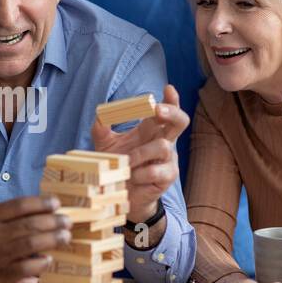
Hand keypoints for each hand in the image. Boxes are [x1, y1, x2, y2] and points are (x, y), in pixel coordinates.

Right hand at [0, 196, 68, 282]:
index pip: (19, 205)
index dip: (41, 203)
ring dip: (52, 239)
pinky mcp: (2, 275)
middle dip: (53, 221)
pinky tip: (49, 259)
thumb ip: (7, 217)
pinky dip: (41, 262)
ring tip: (66, 237)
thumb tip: (41, 211)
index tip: (56, 204)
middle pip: (29, 224)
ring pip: (31, 243)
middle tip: (67, 221)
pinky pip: (27, 267)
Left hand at [92, 85, 187, 221]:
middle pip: (181, 121)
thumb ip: (101, 129)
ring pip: (163, 147)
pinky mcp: (168, 177)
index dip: (171, 99)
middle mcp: (164, 141)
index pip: (166, 110)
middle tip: (157, 110)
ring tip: (127, 162)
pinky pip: (157, 171)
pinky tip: (133, 177)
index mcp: (151, 130)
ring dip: (141, 153)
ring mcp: (168, 160)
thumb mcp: (105, 145)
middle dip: (172, 112)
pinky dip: (141, 173)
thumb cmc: (116, 166)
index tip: (168, 88)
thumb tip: (100, 114)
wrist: (121, 194)